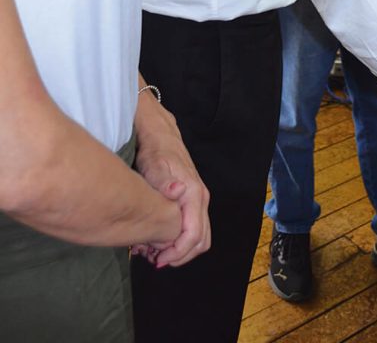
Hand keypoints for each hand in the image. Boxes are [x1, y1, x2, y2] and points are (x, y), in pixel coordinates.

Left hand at [134, 97, 210, 267]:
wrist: (159, 137)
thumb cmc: (155, 152)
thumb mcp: (155, 166)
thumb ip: (166, 181)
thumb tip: (177, 191)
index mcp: (194, 194)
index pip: (193, 235)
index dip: (177, 253)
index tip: (158, 260)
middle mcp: (200, 200)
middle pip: (201, 241)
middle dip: (179, 256)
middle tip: (154, 260)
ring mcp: (198, 201)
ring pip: (198, 238)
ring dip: (179, 251)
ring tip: (154, 252)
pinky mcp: (191, 203)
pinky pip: (192, 229)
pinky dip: (178, 241)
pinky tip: (157, 240)